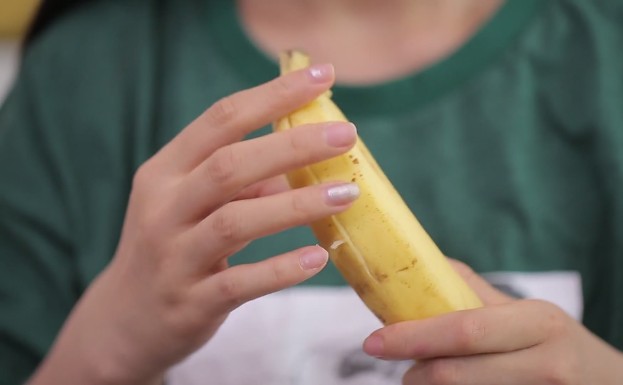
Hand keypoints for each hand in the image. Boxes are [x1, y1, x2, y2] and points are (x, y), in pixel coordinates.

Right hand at [29, 64, 358, 384]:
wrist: (124, 321)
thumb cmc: (171, 247)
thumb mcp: (192, 203)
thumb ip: (242, 178)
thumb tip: (303, 150)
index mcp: (166, 172)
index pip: (221, 119)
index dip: (273, 95)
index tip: (321, 76)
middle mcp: (164, 208)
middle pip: (229, 165)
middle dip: (292, 145)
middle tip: (346, 135)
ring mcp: (174, 256)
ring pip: (235, 221)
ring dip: (296, 205)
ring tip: (347, 194)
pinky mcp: (190, 301)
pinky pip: (239, 283)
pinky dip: (280, 269)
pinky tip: (318, 257)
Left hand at [362, 260, 622, 384]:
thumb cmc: (560, 345)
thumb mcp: (529, 315)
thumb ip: (476, 294)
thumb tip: (421, 264)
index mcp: (537, 323)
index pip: (463, 329)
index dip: (412, 336)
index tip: (373, 341)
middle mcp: (546, 363)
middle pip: (457, 374)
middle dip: (416, 373)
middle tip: (399, 370)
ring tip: (422, 379)